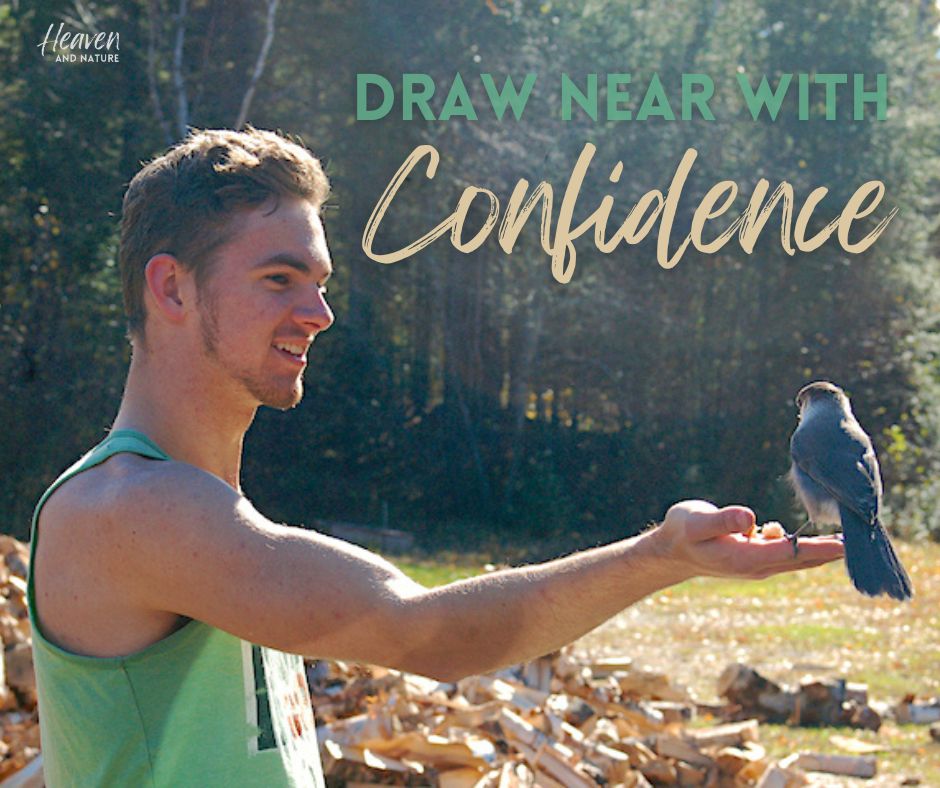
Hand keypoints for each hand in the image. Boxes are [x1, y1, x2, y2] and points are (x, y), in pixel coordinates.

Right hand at [650, 499, 843, 581]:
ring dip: (820, 549)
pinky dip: (803, 544)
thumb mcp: (696, 521)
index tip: (846, 545)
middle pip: (802, 559)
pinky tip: (815, 537)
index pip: (790, 552)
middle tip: (860, 544)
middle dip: (829, 551)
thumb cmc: (682, 531)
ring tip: (846, 540)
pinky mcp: (756, 556)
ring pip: (797, 557)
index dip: (819, 548)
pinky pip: (787, 552)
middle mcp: (757, 565)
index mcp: (746, 557)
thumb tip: (752, 517)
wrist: (671, 550)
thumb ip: (723, 519)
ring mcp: (758, 564)